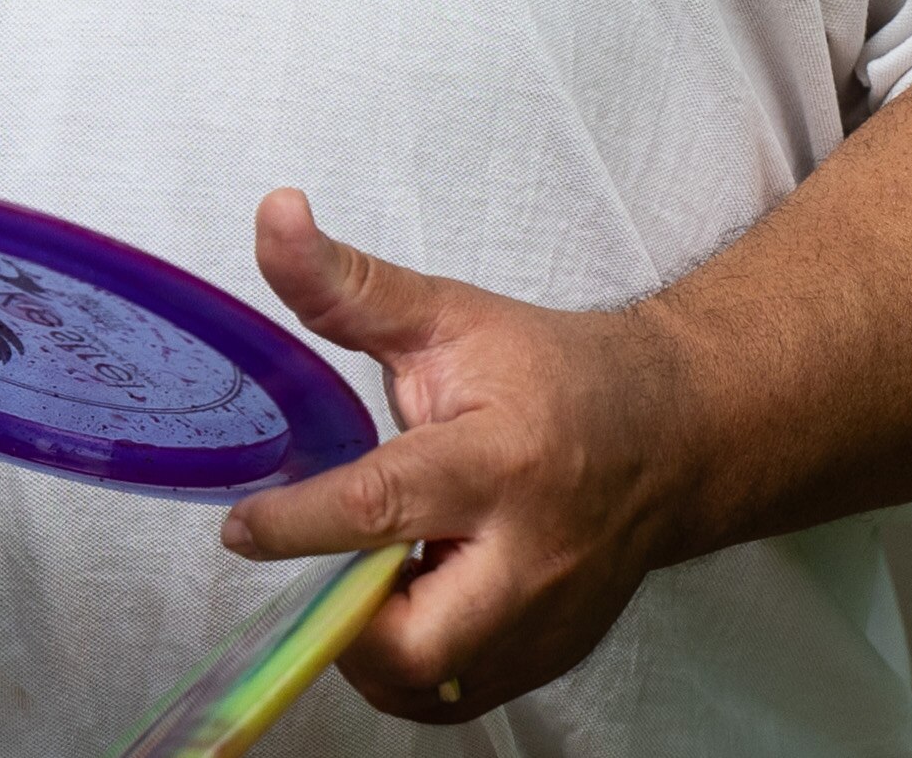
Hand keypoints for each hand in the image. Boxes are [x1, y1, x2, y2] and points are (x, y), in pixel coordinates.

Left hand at [218, 189, 689, 720]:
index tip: (240, 527)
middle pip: (416, 641)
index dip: (297, 524)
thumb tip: (271, 216)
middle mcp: (529, 555)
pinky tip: (406, 606)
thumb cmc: (549, 373)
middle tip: (320, 573)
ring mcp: (548, 620)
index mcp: (499, 460)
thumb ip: (347, 286)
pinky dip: (411, 665)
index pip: (383, 505)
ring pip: (432, 684)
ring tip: (366, 579)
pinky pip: (456, 695)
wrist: (671, 433)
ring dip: (372, 648)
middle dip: (344, 623)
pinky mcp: (552, 658)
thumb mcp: (448, 316)